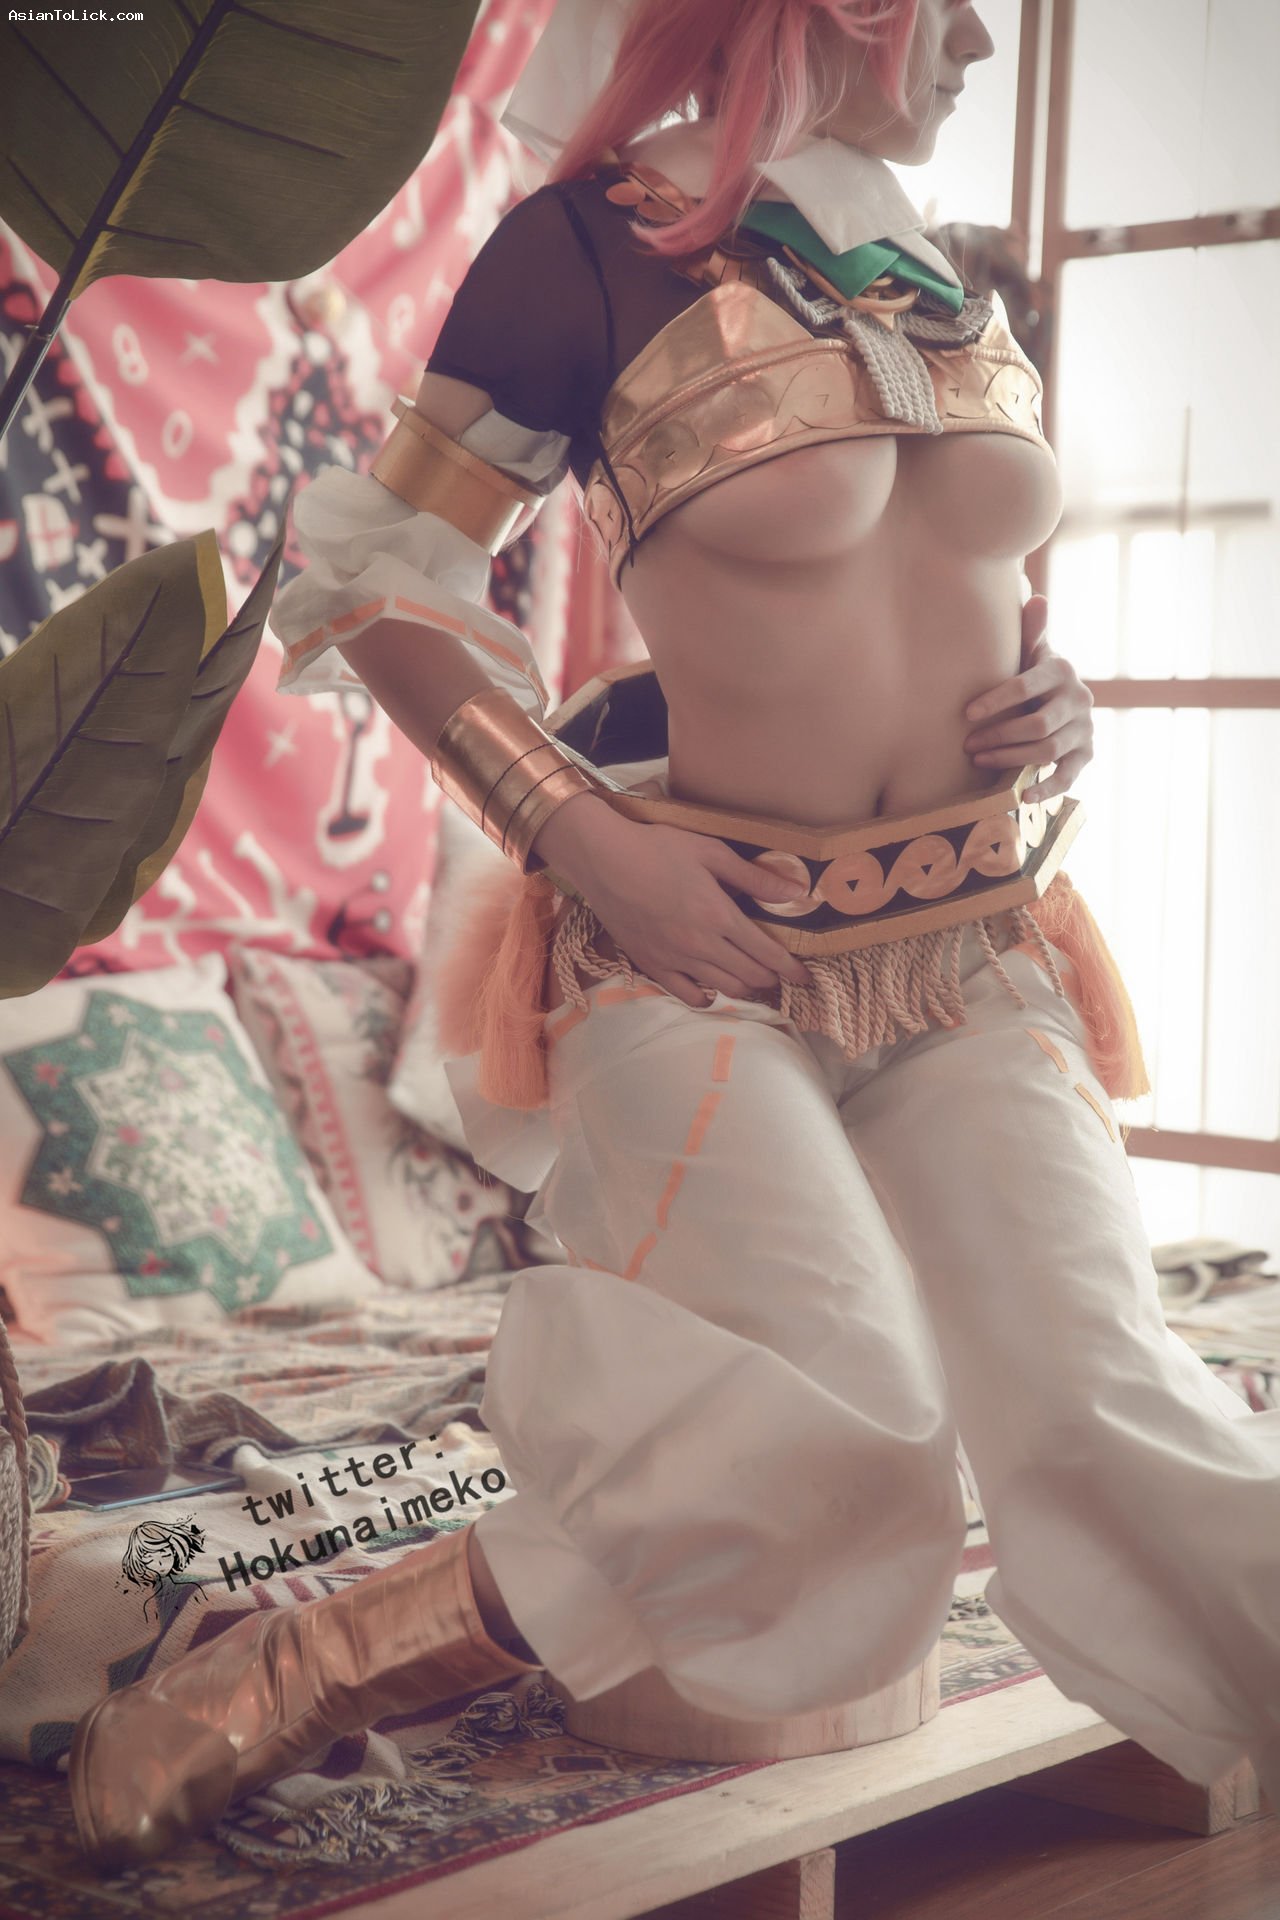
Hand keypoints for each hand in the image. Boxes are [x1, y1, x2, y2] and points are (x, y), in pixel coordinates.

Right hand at [538, 800, 815, 1009]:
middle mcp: (702, 945)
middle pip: (750, 976)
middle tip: (778, 972)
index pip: (768, 953)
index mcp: (720, 916)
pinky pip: (687, 995)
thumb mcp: (711, 852)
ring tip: (752, 980)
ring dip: (745, 988)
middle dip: (771, 978)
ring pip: (724, 988)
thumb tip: (796, 893)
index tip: (806, 978)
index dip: (791, 969)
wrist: (604, 860)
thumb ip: (755, 877)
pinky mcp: (652, 965)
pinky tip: (712, 988)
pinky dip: (706, 997)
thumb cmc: (658, 848)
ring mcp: (676, 960)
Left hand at [962, 594, 1093, 802]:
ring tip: (979, 761)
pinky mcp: (1086, 755)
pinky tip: (1021, 796)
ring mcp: (1085, 728)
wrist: (1059, 699)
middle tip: (967, 745)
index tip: (966, 715)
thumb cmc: (1032, 675)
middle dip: (999, 736)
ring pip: (1048, 749)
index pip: (1026, 685)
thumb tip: (1036, 597)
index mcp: (1061, 670)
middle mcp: (1079, 699)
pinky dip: (1046, 787)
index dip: (996, 701)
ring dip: (1011, 758)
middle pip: (1037, 724)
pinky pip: (1068, 776)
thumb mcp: (1030, 653)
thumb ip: (1030, 631)